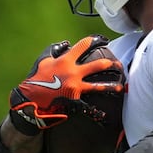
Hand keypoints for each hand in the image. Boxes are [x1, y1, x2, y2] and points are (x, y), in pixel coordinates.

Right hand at [8, 37, 126, 132]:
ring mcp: (75, 87)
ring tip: (121, 86)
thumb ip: (55, 50)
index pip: (84, 46)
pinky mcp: (75, 101)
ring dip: (112, 86)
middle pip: (98, 65)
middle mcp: (73, 72)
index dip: (95, 41)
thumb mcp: (44, 60)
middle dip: (111, 64)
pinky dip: (98, 109)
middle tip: (119, 64)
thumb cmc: (36, 78)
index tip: (103, 40)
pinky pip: (89, 105)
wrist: (31, 99)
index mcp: (66, 60)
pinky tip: (106, 112)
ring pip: (98, 86)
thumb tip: (66, 44)